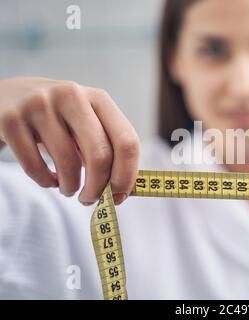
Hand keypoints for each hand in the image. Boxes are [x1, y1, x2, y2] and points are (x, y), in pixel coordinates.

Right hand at [0, 77, 139, 205]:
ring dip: (71, 187)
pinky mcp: (11, 120)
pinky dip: (46, 182)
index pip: (127, 141)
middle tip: (91, 199)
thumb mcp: (86, 122)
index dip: (127, 175)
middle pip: (100, 155)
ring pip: (68, 163)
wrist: (7, 95)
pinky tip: (50, 180)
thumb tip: (121, 190)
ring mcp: (39, 105)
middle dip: (98, 187)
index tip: (120, 195)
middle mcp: (72, 96)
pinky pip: (35, 167)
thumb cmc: (59, 118)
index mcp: (98, 98)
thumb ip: (106, 148)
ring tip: (68, 188)